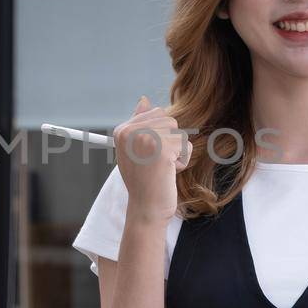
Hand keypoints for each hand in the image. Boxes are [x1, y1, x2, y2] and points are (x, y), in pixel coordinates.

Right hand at [113, 95, 190, 223]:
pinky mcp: (162, 150)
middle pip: (169, 120)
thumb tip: (144, 99)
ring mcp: (146, 139)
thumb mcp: (135, 149)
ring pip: (179, 133)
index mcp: (122, 130)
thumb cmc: (143, 179)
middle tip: (155, 162)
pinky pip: (186, 146)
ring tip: (162, 167)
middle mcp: (131, 132)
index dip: (159, 134)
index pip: (156, 112)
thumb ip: (139, 124)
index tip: (147, 154)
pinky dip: (182, 161)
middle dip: (169, 142)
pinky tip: (168, 172)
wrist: (146, 207)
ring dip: (176, 151)